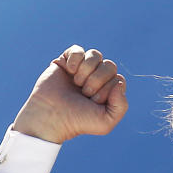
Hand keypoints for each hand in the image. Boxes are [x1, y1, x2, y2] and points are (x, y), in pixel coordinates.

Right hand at [12, 45, 127, 142]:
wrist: (51, 117)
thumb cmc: (78, 121)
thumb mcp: (106, 122)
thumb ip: (121, 106)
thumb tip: (119, 82)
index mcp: (108, 91)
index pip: (118, 79)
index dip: (107, 90)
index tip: (93, 102)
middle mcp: (97, 78)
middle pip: (110, 65)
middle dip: (97, 80)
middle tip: (85, 93)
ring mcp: (82, 69)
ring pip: (95, 55)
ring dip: (86, 70)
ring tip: (76, 84)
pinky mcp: (66, 61)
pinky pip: (78, 50)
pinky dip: (75, 59)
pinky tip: (69, 71)